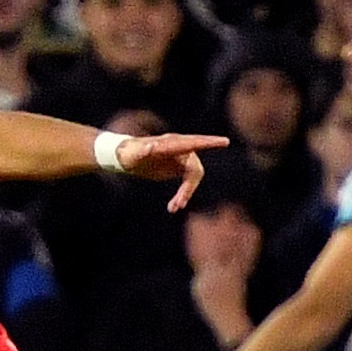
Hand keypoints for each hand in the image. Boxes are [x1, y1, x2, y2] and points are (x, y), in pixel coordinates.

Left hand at [112, 132, 227, 211]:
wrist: (126, 156)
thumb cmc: (129, 154)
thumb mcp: (133, 154)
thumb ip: (143, 151)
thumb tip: (152, 147)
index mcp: (170, 143)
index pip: (193, 142)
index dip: (209, 142)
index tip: (225, 142)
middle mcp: (179, 149)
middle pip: (195, 169)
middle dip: (189, 188)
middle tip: (178, 205)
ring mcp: (181, 158)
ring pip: (193, 178)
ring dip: (185, 194)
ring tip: (173, 208)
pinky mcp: (179, 167)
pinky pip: (188, 183)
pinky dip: (183, 195)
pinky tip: (174, 206)